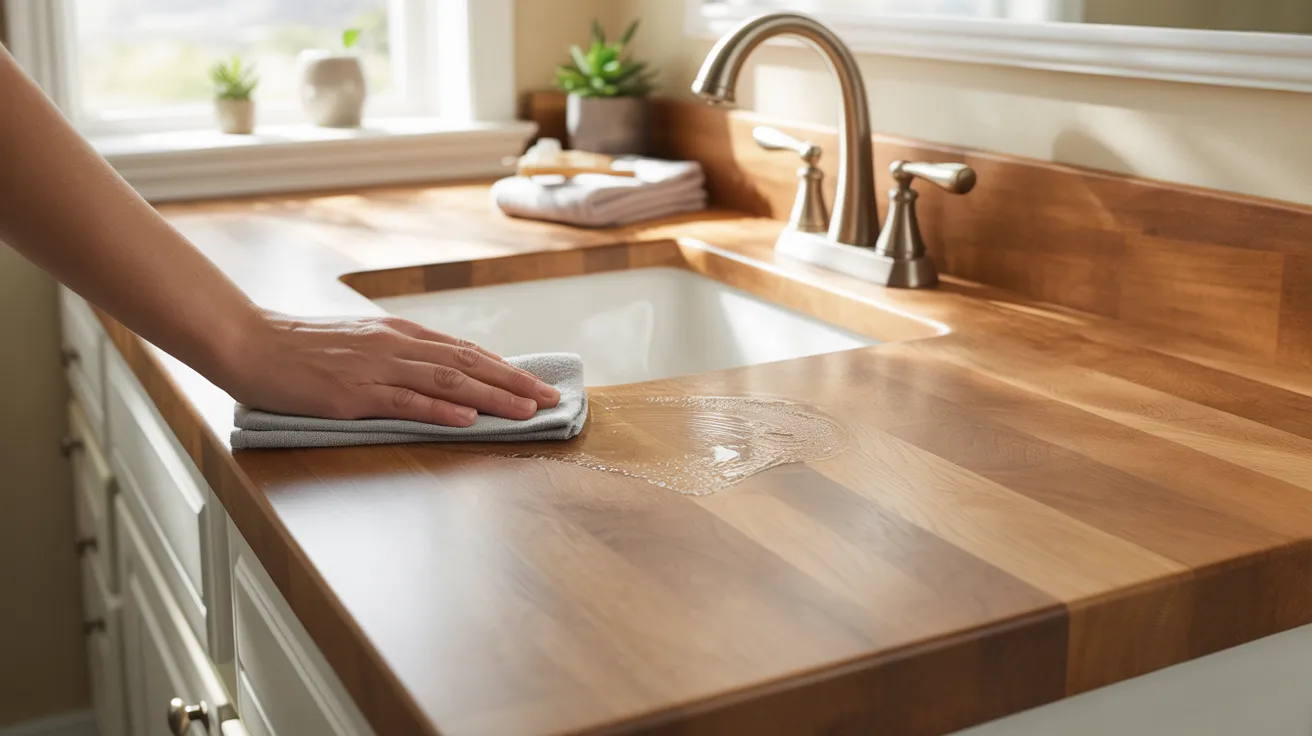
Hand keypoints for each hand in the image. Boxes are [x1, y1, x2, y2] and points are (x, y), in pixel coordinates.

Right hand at [222, 310, 559, 425]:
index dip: (504, 368)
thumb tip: (436, 375)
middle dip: (513, 382)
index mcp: (398, 334)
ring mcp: (376, 369)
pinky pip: (405, 402)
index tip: (534, 383)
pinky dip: (440, 411)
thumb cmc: (301, 348)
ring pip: (447, 382)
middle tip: (549, 399)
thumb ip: (397, 357)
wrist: (250, 342)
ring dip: (491, 397)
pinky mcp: (354, 394)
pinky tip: (467, 420)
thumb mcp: (359, 345)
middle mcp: (395, 346)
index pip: (463, 351)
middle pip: (467, 364)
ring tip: (525, 411)